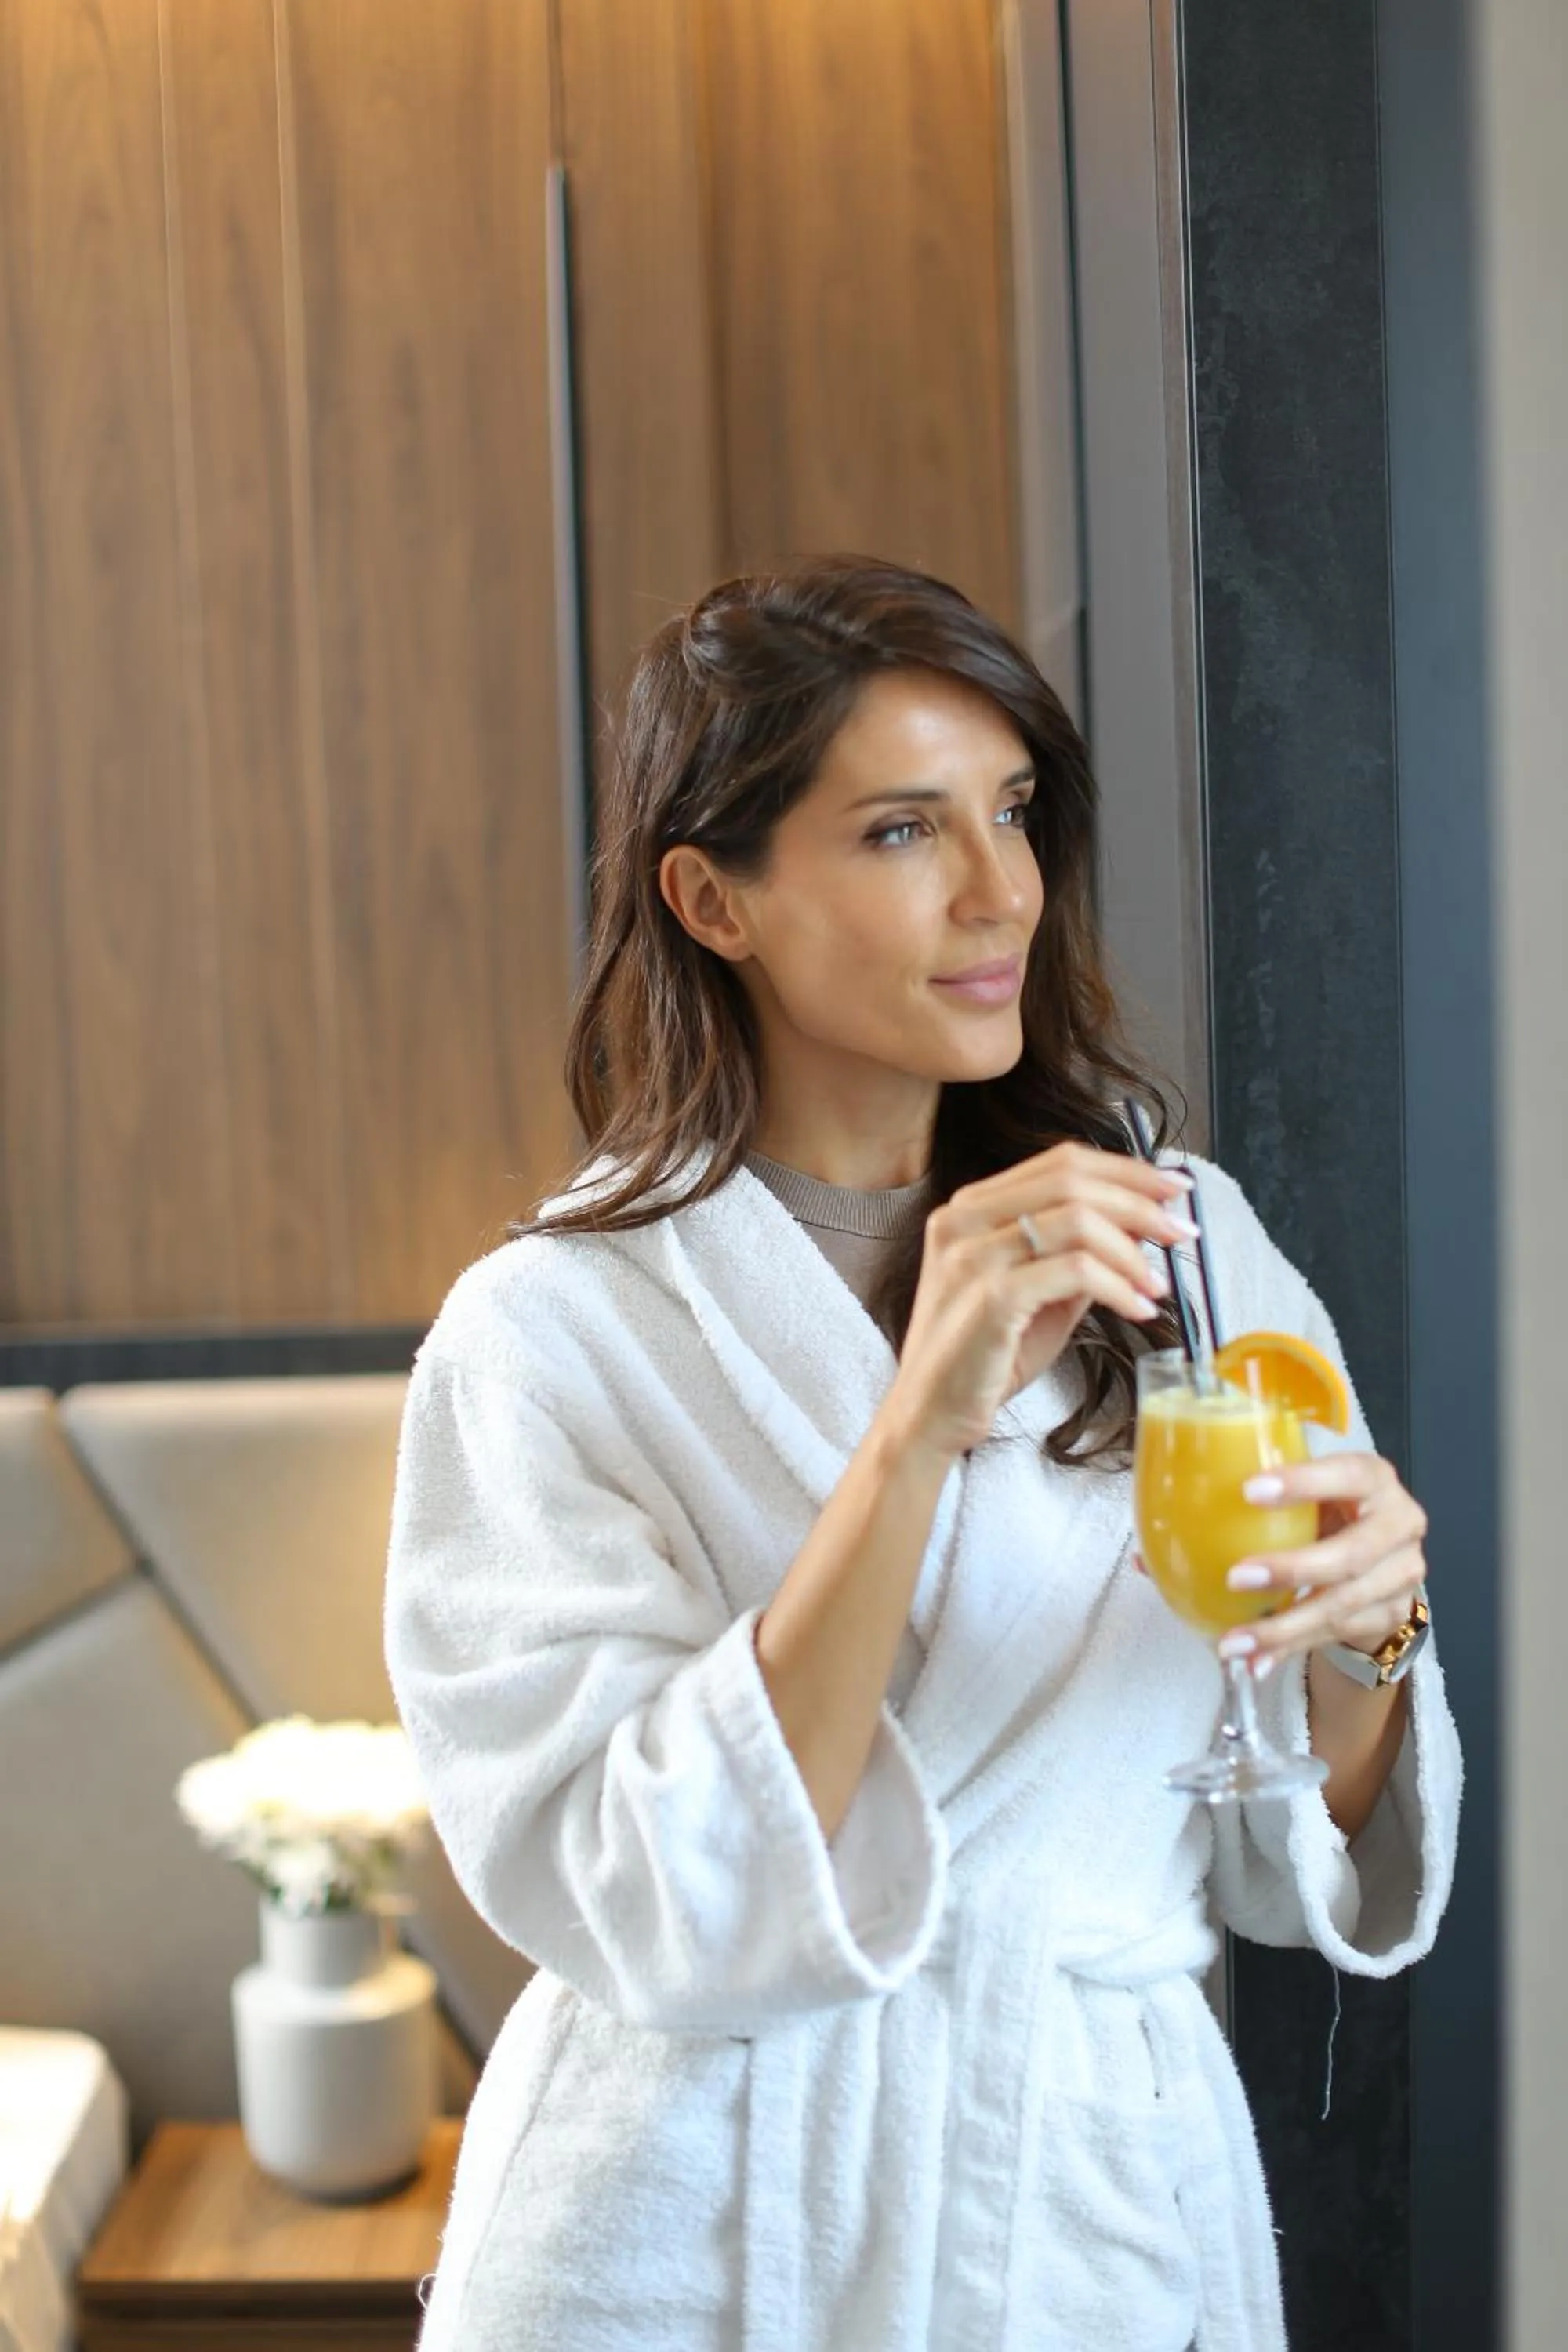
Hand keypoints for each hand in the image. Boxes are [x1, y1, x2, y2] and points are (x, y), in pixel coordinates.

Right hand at [882, 1141, 1196, 1462]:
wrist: (930, 1413)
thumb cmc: (982, 1357)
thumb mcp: (1036, 1293)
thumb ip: (1075, 1255)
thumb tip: (1138, 1230)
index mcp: (970, 1208)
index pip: (1060, 1161)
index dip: (1126, 1170)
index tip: (1172, 1189)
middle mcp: (964, 1220)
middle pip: (1073, 1180)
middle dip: (1141, 1202)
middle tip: (1183, 1231)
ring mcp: (973, 1256)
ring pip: (1079, 1220)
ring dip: (1134, 1251)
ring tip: (1157, 1285)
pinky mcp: (990, 1296)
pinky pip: (1077, 1271)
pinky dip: (1119, 1287)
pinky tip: (1137, 1309)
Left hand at [1208, 1452, 1428, 1672]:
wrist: (1378, 1561)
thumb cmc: (1327, 1515)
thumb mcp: (1307, 1495)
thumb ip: (1255, 1505)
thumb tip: (1160, 1543)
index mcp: (1373, 1478)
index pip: (1347, 1473)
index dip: (1303, 1482)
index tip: (1248, 1491)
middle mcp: (1399, 1523)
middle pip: (1351, 1553)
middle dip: (1292, 1569)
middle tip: (1236, 1578)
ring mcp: (1402, 1573)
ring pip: (1342, 1604)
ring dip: (1284, 1627)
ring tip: (1235, 1642)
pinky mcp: (1391, 1613)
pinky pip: (1337, 1634)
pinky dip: (1293, 1648)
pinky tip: (1258, 1660)